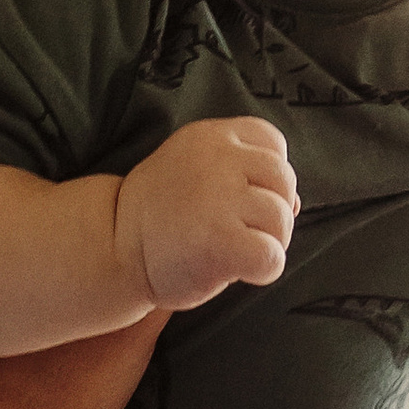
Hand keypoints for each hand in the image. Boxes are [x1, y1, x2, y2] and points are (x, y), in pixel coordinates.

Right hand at [113, 120, 297, 309]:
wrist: (112, 249)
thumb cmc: (162, 218)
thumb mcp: (198, 175)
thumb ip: (243, 176)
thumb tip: (295, 203)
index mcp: (211, 136)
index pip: (272, 142)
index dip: (268, 176)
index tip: (243, 198)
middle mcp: (218, 159)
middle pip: (284, 179)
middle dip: (273, 210)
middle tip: (241, 231)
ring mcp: (219, 197)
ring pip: (282, 218)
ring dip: (269, 242)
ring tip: (234, 251)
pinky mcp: (221, 240)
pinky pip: (272, 256)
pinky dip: (265, 270)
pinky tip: (238, 272)